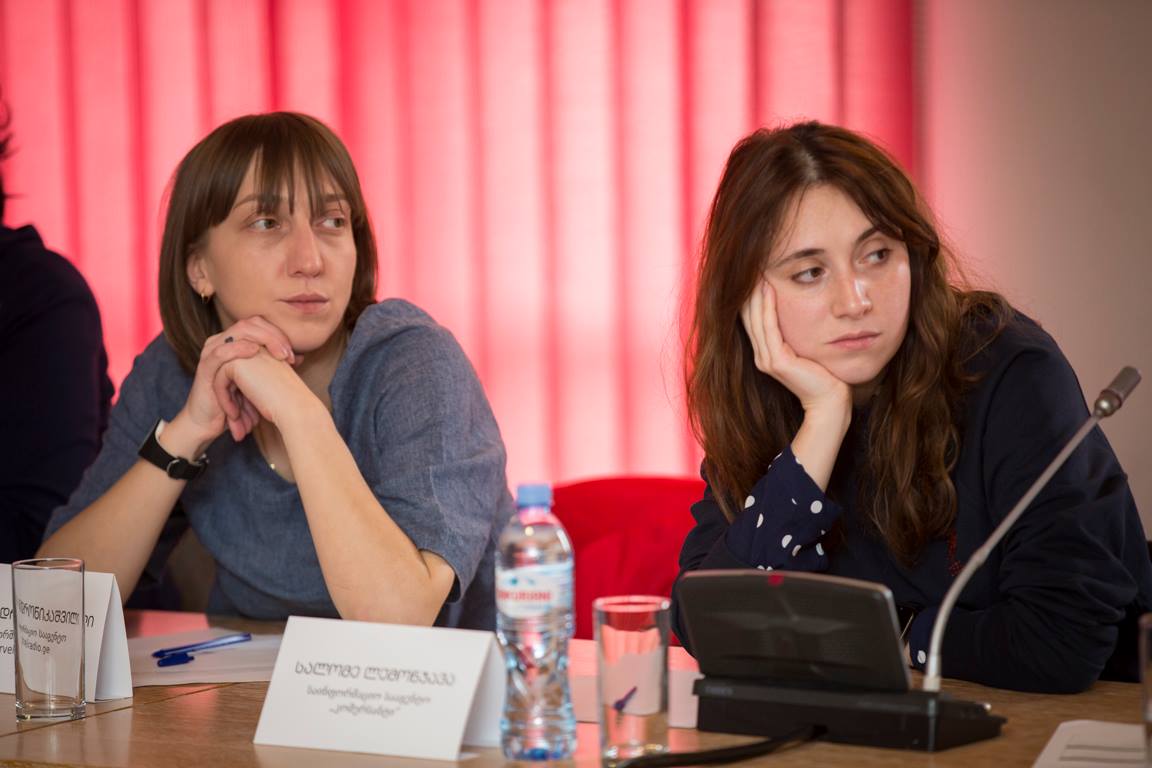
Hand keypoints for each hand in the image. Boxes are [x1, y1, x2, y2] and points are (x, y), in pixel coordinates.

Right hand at [177, 317, 296, 445]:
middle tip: (289, 355)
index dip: (278, 335)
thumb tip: (300, 357)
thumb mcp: (259, 382)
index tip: (293, 355)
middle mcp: (222, 342)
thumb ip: (275, 367)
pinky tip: (254, 351)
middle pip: (250, 324)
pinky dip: (239, 349)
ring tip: (280, 356)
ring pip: (238, 332)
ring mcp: (211, 352)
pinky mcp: (205, 367)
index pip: (259, 324)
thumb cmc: (236, 404)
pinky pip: (221, 351)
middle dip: (273, 336)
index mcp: (233, 343)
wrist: (210, 424)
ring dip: (263, 341)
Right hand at [740, 281, 849, 415]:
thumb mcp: (806, 349)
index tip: (755, 273)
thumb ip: (797, 335)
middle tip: (751, 266)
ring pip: (756, 320)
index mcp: (766, 354)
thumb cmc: (825, 375)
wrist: (830, 400)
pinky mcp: (776, 361)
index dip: (751, 297)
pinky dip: (767, 306)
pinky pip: (769, 328)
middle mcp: (762, 356)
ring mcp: (766, 359)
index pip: (753, 320)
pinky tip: (768, 289)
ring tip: (757, 272)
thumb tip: (802, 311)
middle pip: (749, 317)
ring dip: (756, 294)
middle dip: (749, 291)